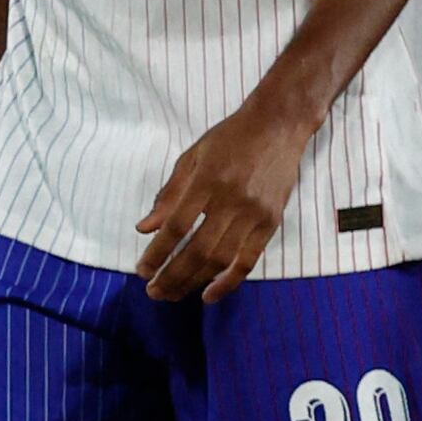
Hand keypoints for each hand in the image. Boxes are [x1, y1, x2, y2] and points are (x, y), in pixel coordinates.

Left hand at [134, 96, 310, 301]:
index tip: (142, 270)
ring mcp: (255, 213)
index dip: (157, 253)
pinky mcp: (272, 221)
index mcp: (206, 181)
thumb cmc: (230, 138)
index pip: (176, 227)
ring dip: (195, 281)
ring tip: (174, 295)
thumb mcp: (192, 157)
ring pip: (222, 259)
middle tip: (153, 292)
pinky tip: (211, 294)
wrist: (279, 125)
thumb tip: (145, 229)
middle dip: (172, 275)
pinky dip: (230, 280)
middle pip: (197, 250)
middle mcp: (231, 200)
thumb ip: (169, 194)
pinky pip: (249, 258)